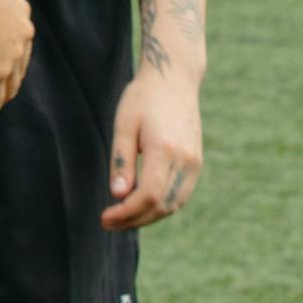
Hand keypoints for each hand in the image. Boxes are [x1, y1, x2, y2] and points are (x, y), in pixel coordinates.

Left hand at [101, 75, 203, 232]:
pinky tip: (141, 205)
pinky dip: (162, 206)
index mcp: (165, 149)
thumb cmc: (144, 98)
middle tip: (109, 223)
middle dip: (134, 220)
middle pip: (162, 206)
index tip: (105, 218)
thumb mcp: (124, 125)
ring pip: (174, 205)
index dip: (126, 213)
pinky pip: (181, 195)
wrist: (175, 79)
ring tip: (123, 217)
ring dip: (148, 217)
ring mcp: (194, 162)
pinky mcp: (196, 162)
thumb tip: (118, 195)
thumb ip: (122, 161)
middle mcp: (185, 159)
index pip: (148, 196)